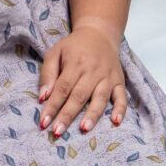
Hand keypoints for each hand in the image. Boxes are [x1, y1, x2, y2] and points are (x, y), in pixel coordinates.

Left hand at [38, 20, 126, 137]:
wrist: (99, 33)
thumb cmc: (73, 46)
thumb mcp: (55, 52)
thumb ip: (48, 74)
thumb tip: (43, 97)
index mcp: (75, 64)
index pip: (62, 88)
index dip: (53, 106)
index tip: (44, 122)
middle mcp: (93, 71)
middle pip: (79, 96)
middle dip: (67, 115)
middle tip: (58, 132)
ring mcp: (108, 77)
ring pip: (100, 98)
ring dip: (92, 115)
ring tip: (84, 129)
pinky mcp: (119, 81)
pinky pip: (122, 97)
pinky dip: (120, 109)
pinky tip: (116, 121)